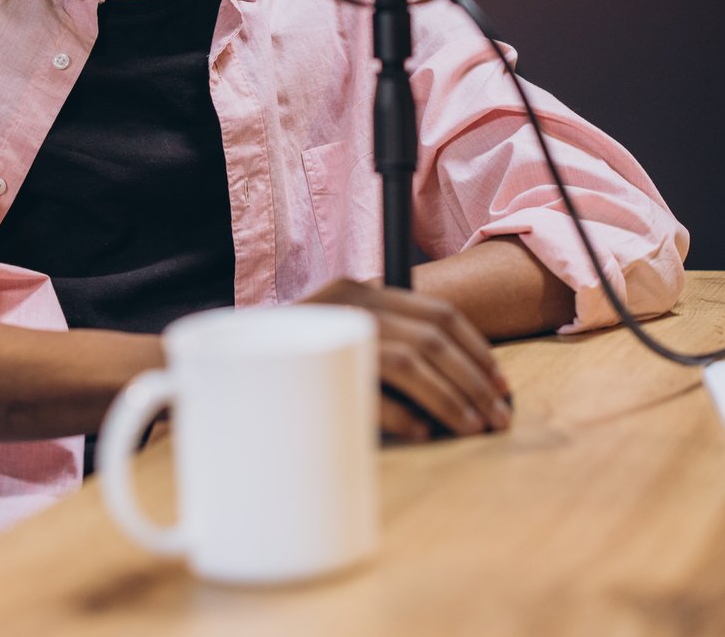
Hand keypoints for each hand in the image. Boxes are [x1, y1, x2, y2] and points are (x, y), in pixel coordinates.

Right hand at [302, 277, 513, 441]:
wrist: (223, 363)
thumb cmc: (290, 358)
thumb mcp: (343, 335)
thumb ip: (388, 341)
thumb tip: (459, 380)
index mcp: (362, 290)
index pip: (439, 312)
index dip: (477, 348)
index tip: (501, 383)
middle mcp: (350, 301)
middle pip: (432, 338)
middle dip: (475, 380)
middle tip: (498, 417)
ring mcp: (331, 329)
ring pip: (411, 361)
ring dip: (450, 398)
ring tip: (472, 428)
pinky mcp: (312, 363)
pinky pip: (370, 389)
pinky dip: (403, 414)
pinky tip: (423, 434)